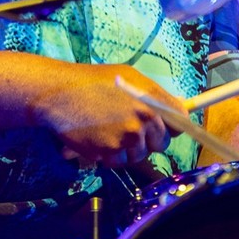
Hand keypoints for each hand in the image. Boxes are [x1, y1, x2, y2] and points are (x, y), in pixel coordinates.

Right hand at [30, 63, 179, 168]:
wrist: (58, 94)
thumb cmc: (92, 81)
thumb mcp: (128, 76)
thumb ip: (154, 94)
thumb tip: (177, 107)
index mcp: (151, 98)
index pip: (180, 119)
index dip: (174, 125)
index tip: (167, 127)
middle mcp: (143, 119)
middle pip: (162, 143)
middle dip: (149, 140)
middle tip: (131, 130)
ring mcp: (127, 138)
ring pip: (139, 155)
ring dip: (128, 149)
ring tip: (109, 131)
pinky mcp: (109, 152)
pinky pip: (118, 161)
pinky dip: (109, 155)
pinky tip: (98, 139)